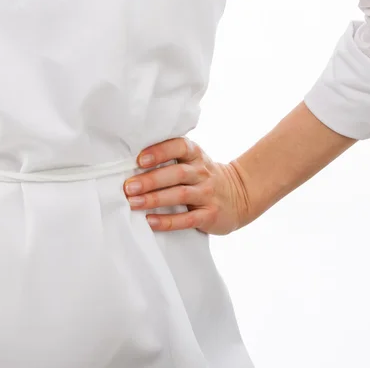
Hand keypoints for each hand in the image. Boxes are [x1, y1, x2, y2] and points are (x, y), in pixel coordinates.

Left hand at [123, 137, 250, 234]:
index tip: (140, 159)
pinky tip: (150, 221)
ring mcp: (207, 194)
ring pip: (180, 195)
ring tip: (133, 202)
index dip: (160, 151)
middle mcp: (203, 173)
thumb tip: (131, 165)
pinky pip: (187, 219)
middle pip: (177, 173)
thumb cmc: (204, 178)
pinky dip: (167, 221)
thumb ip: (171, 160)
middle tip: (128, 186)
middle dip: (151, 179)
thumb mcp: (194, 162)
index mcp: (196, 156)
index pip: (180, 147)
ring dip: (155, 199)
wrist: (241, 196)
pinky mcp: (209, 215)